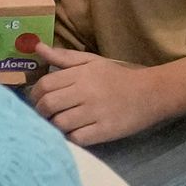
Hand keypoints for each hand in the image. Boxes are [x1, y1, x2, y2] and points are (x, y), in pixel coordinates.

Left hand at [28, 43, 166, 146]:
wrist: (151, 93)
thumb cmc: (117, 77)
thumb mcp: (91, 62)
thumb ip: (64, 57)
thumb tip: (37, 47)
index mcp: (81, 74)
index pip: (45, 85)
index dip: (35, 95)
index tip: (38, 100)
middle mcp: (86, 92)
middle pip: (48, 105)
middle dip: (41, 112)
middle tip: (45, 115)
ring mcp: (96, 112)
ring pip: (59, 123)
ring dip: (55, 126)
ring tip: (59, 124)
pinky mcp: (105, 130)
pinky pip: (77, 138)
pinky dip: (71, 137)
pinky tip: (74, 133)